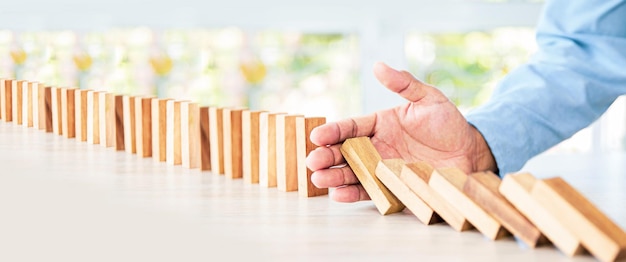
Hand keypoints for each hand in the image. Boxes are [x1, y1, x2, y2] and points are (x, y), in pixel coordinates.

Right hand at [306, 62, 496, 201]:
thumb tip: (378, 65)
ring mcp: (382, 167)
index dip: (332, 131)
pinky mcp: (391, 186)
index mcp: (379, 124)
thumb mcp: (428, 98)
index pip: (350, 126)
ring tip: (318, 180)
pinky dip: (352, 193)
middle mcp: (376, 146)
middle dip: (326, 156)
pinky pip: (368, 190)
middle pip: (344, 151)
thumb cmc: (448, 123)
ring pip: (350, 172)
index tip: (317, 136)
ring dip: (333, 177)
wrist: (470, 152)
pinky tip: (338, 194)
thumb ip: (404, 84)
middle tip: (312, 161)